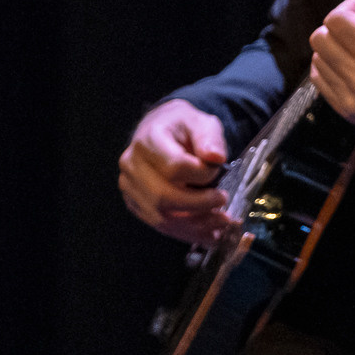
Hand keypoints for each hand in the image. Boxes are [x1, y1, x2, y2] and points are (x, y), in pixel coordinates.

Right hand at [118, 99, 233, 244]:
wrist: (162, 131)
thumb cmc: (184, 127)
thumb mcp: (202, 122)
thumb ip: (210, 137)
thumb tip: (217, 157)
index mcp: (147, 141)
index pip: (174, 167)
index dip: (201, 174)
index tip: (218, 168)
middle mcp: (131, 165)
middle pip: (162, 197)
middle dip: (198, 205)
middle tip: (223, 200)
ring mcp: (130, 187)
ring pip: (160, 217)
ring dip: (195, 225)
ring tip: (222, 222)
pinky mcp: (136, 204)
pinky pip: (160, 225)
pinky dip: (187, 232)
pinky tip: (209, 232)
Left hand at [308, 0, 354, 154]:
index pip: (336, 20)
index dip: (351, 8)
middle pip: (321, 38)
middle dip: (340, 26)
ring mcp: (353, 100)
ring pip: (317, 59)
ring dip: (334, 47)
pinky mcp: (351, 113)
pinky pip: (320, 81)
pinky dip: (331, 68)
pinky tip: (353, 64)